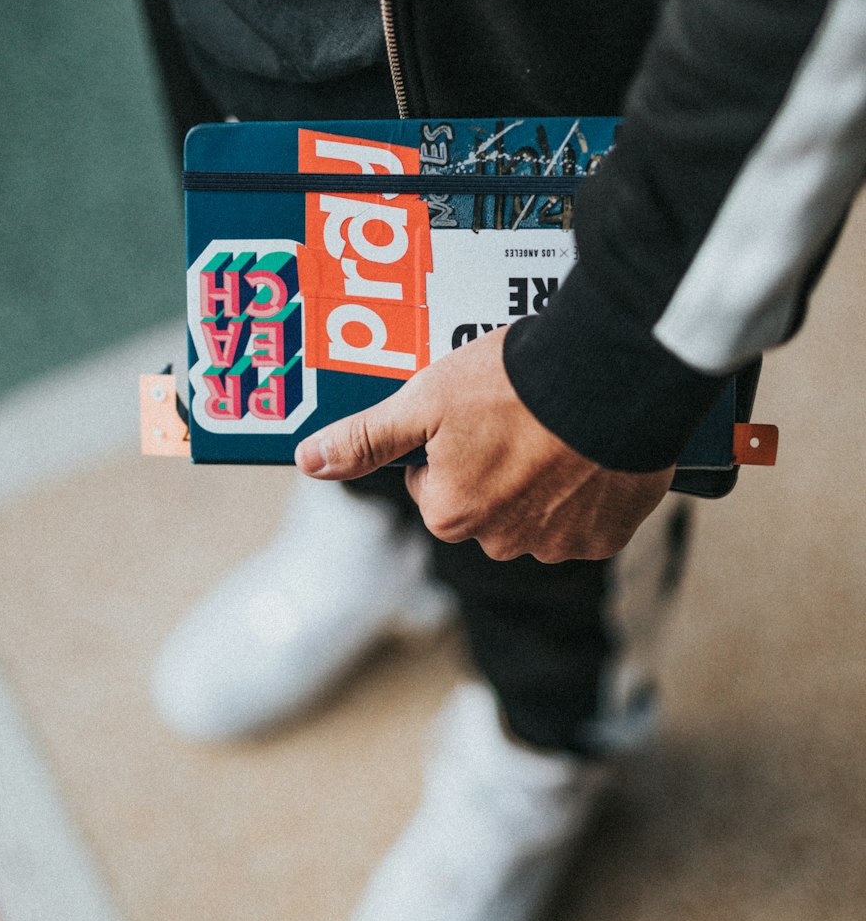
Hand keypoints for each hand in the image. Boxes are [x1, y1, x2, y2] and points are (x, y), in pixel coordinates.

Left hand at [294, 328, 673, 562]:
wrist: (610, 377)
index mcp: (450, 514)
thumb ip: (367, 438)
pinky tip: (590, 451)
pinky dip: (587, 492)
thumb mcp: (424, 399)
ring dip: (544, 482)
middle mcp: (502, 543)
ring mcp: (559, 544)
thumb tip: (309, 462)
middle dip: (496, 469)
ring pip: (537, 515)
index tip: (476, 415)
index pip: (434, 487)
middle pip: (485, 506)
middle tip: (518, 417)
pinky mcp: (608, 536)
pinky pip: (587, 520)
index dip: (450, 446)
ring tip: (558, 430)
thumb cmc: (512, 385)